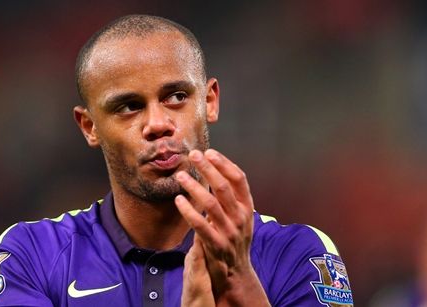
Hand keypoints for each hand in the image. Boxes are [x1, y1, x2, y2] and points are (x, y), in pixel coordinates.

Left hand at [175, 149, 269, 305]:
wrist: (237, 273)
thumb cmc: (234, 240)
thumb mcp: (240, 217)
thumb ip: (230, 198)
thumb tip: (215, 172)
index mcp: (247, 207)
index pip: (239, 179)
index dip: (224, 163)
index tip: (210, 152)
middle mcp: (241, 217)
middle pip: (224, 187)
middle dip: (207, 168)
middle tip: (193, 155)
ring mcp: (230, 232)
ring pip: (211, 203)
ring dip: (194, 187)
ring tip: (181, 176)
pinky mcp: (217, 245)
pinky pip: (200, 225)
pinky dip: (188, 210)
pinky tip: (178, 200)